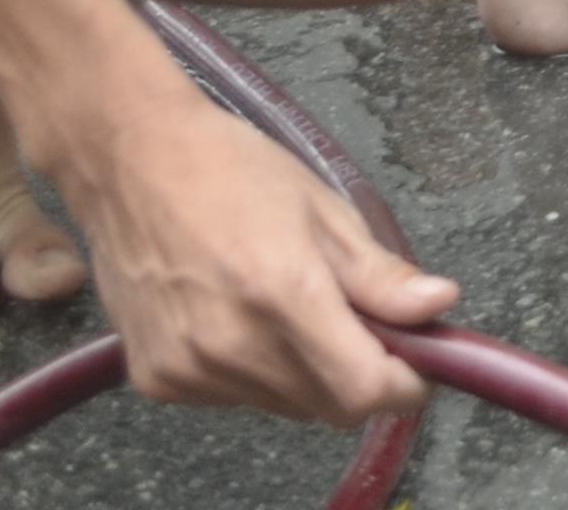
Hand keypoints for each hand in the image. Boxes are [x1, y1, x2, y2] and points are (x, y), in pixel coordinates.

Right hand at [51, 88, 452, 426]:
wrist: (129, 161)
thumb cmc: (230, 170)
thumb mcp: (322, 208)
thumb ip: (380, 274)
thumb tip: (439, 307)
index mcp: (282, 293)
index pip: (362, 391)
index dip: (403, 384)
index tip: (417, 361)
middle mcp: (231, 344)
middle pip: (327, 406)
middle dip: (359, 374)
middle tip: (358, 321)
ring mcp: (188, 368)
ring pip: (283, 405)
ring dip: (307, 375)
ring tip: (290, 307)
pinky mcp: (157, 379)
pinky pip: (233, 398)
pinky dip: (255, 372)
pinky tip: (241, 317)